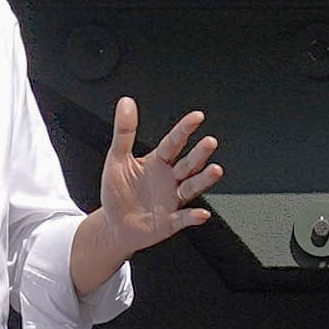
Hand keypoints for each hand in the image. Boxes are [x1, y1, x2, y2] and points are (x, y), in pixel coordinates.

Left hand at [91, 97, 221, 259]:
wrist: (113, 225)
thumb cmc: (117, 191)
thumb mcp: (116, 158)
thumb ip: (124, 132)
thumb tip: (126, 103)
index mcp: (158, 162)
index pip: (174, 142)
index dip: (184, 129)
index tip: (197, 117)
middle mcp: (170, 179)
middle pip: (188, 164)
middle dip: (199, 154)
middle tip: (210, 141)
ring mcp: (172, 200)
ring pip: (191, 187)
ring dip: (203, 179)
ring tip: (215, 170)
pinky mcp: (170, 221)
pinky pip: (183, 218)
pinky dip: (193, 217)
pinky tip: (201, 213)